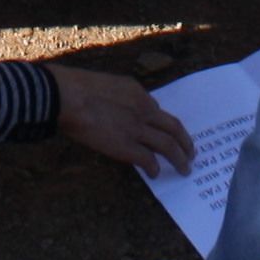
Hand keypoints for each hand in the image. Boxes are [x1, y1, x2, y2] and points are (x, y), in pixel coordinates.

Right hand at [50, 63, 193, 176]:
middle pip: (173, 127)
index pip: (155, 108)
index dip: (161, 122)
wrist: (67, 96)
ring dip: (179, 159)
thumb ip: (116, 95)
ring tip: (184, 169)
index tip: (164, 132)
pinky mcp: (127, 147)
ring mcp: (137, 129)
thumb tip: (113, 107)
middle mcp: (143, 110)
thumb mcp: (103, 84)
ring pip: (168, 146)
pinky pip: (148, 160)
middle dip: (185, 142)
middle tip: (191, 153)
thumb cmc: (75, 88)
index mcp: (136, 92)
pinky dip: (154, 168)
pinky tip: (155, 174)